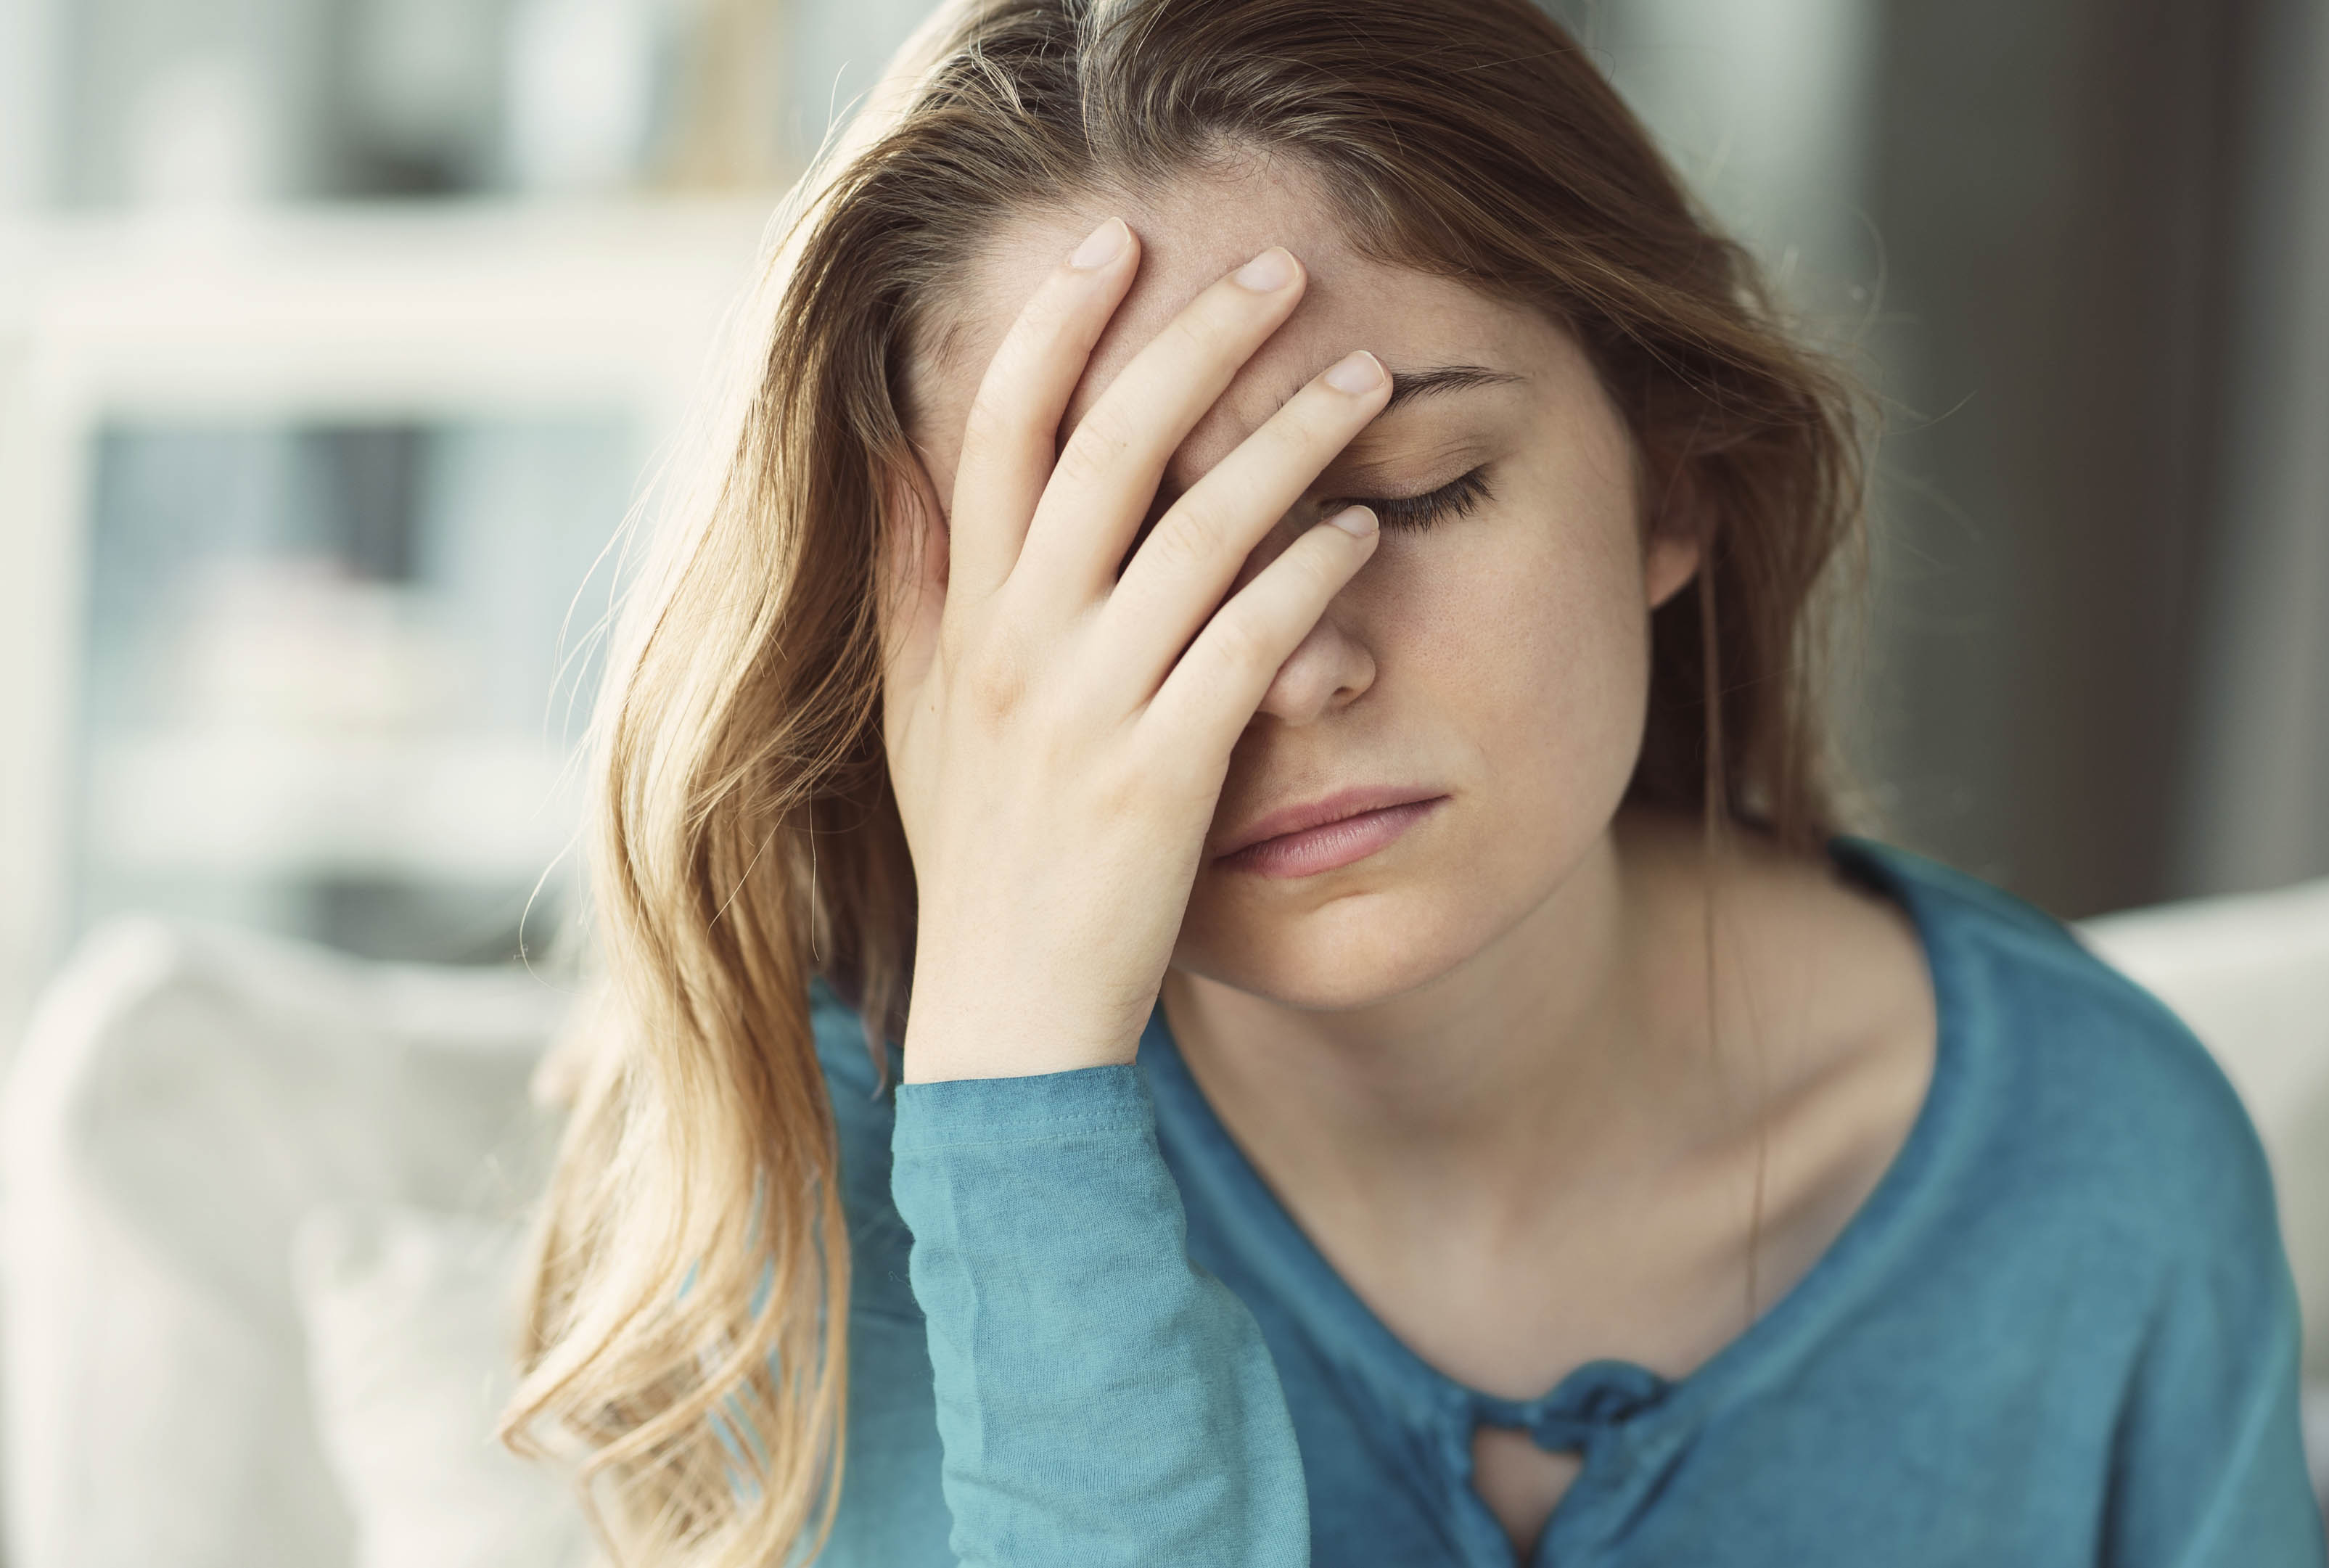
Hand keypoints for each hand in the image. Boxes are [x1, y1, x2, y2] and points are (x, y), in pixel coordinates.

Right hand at [883, 219, 1391, 1081]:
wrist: (1007, 1024)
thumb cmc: (978, 862)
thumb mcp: (919, 717)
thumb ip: (913, 585)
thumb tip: (904, 459)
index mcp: (963, 618)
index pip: (998, 432)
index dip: (1054, 325)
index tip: (1117, 243)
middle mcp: (1020, 647)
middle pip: (1107, 447)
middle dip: (1198, 342)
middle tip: (1283, 270)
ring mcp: (1091, 710)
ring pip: (1197, 532)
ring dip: (1290, 438)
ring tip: (1363, 375)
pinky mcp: (1164, 776)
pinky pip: (1250, 643)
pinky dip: (1310, 574)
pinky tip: (1364, 527)